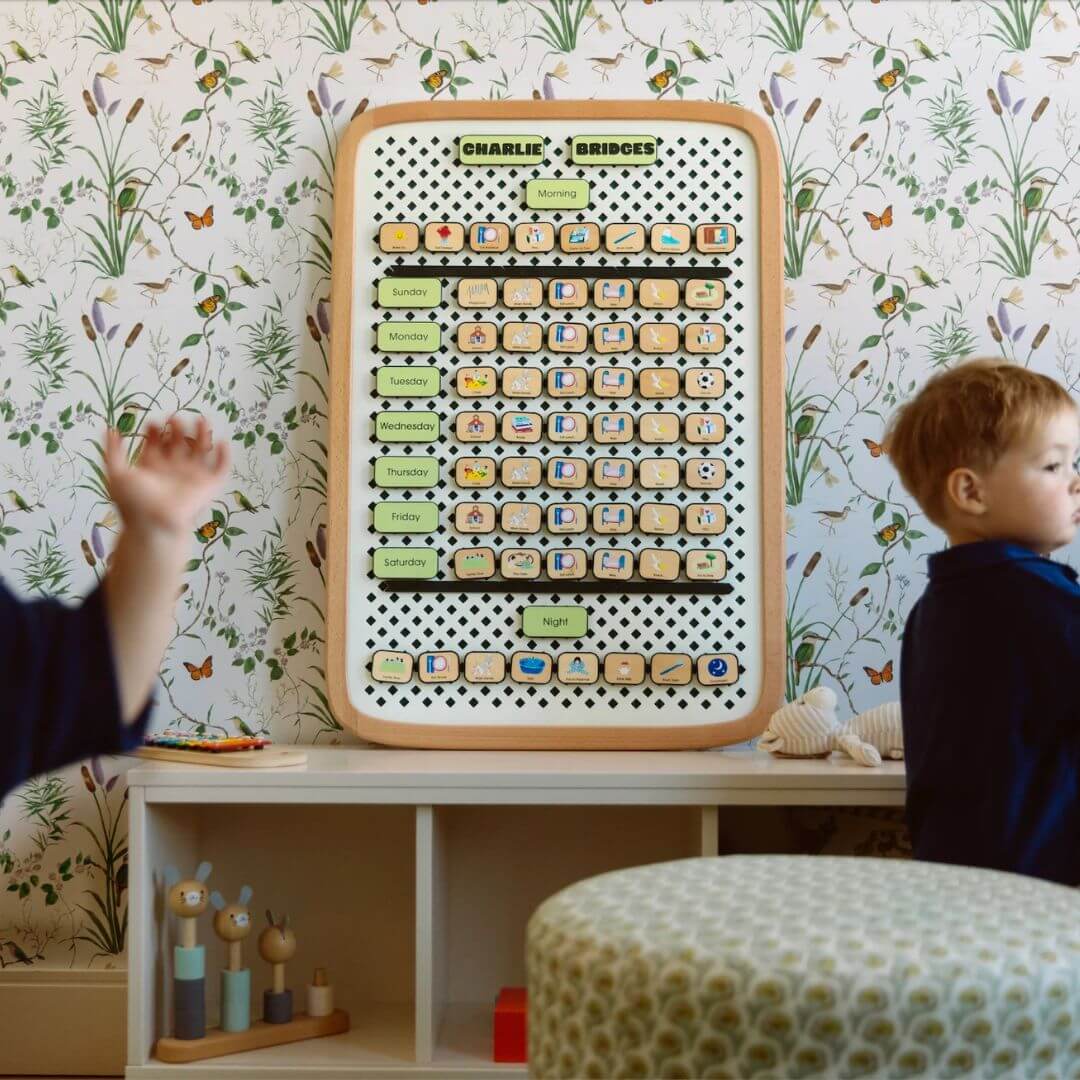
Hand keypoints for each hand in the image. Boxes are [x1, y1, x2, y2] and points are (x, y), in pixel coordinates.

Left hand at [104, 416, 229, 540]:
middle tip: (174, 418)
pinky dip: (224, 456)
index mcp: (153, 468)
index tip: (152, 422)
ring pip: (200, 451)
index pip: (156, 445)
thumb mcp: (116, 473)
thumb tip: (111, 429)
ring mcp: (191, 476)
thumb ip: (113, 451)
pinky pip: (220, 469)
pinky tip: (222, 442)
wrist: (153, 523)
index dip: (154, 432)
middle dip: (177, 430)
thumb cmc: (133, 502)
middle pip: (178, 444)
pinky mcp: (207, 485)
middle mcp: (173, 470)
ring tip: (201, 419)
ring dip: (202, 436)